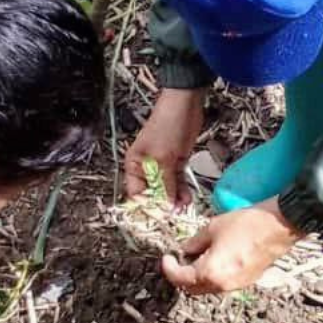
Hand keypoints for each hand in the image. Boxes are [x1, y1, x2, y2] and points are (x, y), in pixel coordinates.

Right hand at [124, 88, 206, 206]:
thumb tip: (165, 207)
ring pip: (167, 190)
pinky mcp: (176, 162)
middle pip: (152, 194)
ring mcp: (162, 165)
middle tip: (173, 215)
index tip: (159, 218)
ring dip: (175, 200)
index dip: (147, 207)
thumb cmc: (167, 125)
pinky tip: (187, 198)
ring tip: (183, 207)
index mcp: (134, 165)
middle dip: (163, 205)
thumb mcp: (163, 160)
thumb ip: (164, 185)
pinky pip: (177, 182)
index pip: (136, 194)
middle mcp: (146, 167)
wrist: (185, 105)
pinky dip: (182, 190)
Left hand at [161, 198, 302, 293]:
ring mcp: (236, 286)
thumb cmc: (245, 224)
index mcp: (210, 272)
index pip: (180, 278)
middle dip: (182, 275)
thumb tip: (185, 251)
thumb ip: (194, 242)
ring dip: (198, 276)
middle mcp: (222, 285)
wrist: (278, 227)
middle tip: (180, 259)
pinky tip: (215, 259)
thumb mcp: (212, 228)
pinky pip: (223, 284)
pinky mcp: (247, 282)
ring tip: (197, 256)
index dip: (169, 268)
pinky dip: (213, 276)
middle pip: (193, 289)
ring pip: (208, 288)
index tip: (167, 257)